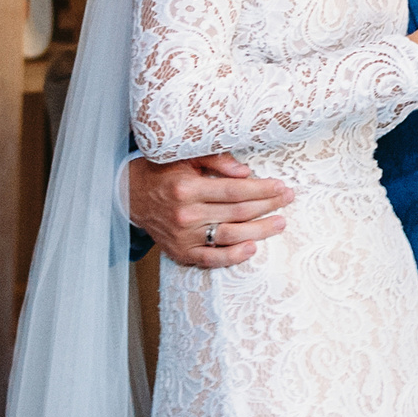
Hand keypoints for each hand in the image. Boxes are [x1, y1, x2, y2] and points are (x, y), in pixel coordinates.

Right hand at [127, 153, 291, 267]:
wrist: (130, 196)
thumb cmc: (162, 173)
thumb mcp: (184, 157)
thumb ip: (215, 161)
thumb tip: (246, 172)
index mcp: (187, 188)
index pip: (234, 190)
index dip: (261, 189)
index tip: (280, 186)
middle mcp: (185, 214)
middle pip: (236, 212)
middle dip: (267, 206)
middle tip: (287, 200)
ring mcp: (183, 236)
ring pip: (229, 235)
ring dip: (258, 231)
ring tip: (279, 223)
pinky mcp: (180, 252)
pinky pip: (211, 259)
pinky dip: (232, 256)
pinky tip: (252, 248)